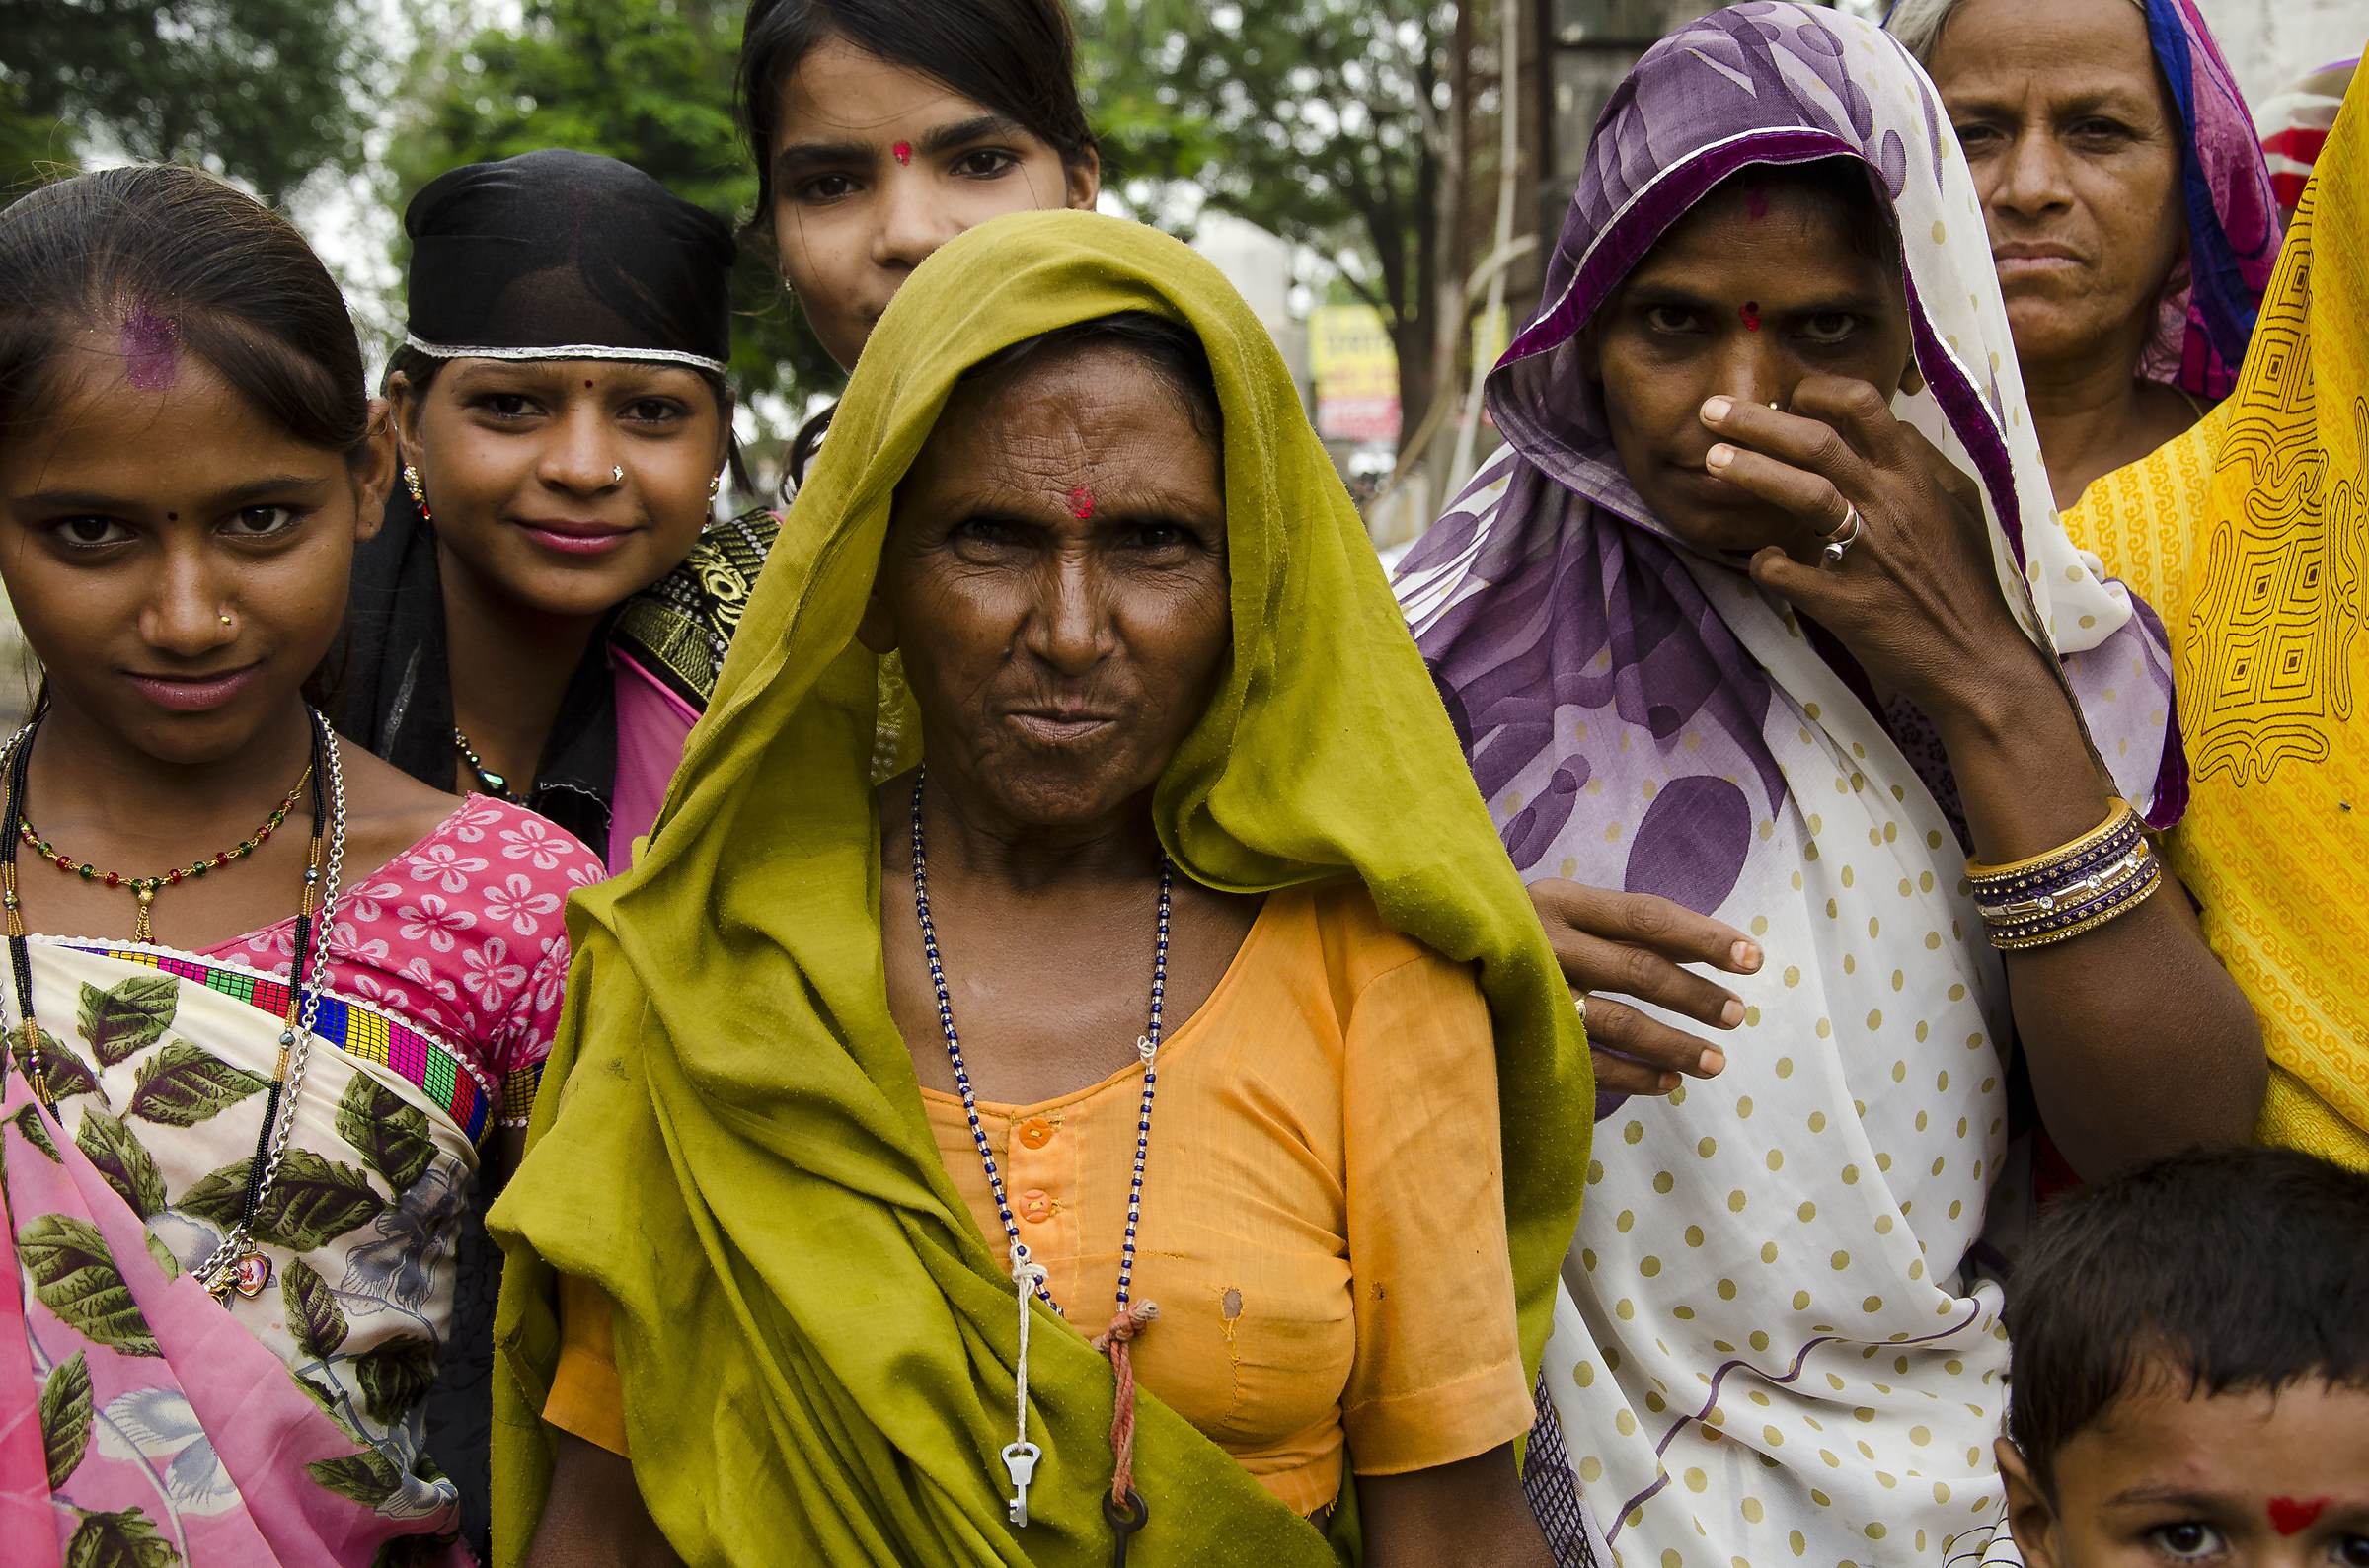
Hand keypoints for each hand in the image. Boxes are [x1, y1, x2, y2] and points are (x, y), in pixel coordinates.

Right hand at [1530, 879, 1760, 1095]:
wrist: (1434, 964)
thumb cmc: (1521, 935)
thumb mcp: (1561, 911)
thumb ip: (1619, 927)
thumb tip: (1707, 946)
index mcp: (1561, 901)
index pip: (1647, 916)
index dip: (1705, 937)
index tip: (1753, 957)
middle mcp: (1547, 942)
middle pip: (1640, 969)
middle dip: (1696, 995)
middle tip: (1737, 1015)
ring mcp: (1534, 993)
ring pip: (1620, 1022)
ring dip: (1674, 1044)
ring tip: (1716, 1061)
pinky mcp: (1524, 1037)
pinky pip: (1591, 1064)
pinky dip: (1636, 1076)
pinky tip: (1671, 1082)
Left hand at [1699, 378, 2050, 723]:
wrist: (1978, 658)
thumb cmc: (1968, 581)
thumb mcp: (1961, 507)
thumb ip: (1925, 463)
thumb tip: (1892, 425)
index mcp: (1914, 478)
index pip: (1864, 407)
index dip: (1817, 392)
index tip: (1785, 396)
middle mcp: (1890, 505)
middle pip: (1817, 441)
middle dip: (1758, 420)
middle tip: (1712, 410)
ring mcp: (1868, 554)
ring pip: (1804, 493)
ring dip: (1752, 471)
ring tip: (1712, 460)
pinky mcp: (1849, 604)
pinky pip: (1792, 575)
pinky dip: (1767, 562)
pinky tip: (1758, 557)